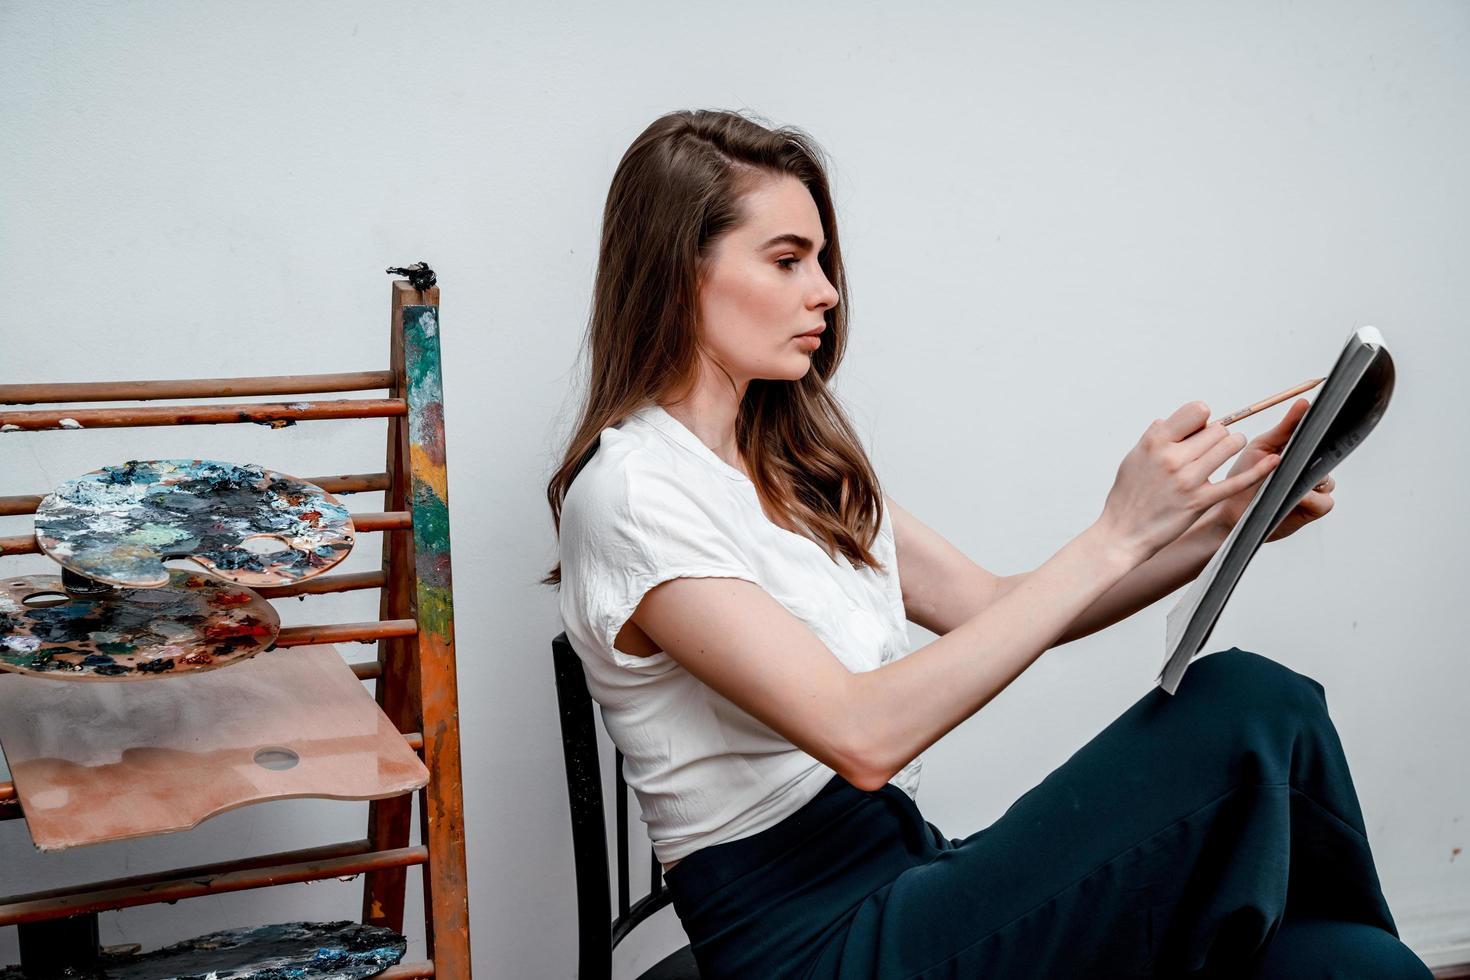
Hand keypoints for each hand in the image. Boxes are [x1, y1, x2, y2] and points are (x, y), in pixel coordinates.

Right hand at [1098, 400, 1281, 559]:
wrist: (1123, 533)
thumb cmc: (1127, 497)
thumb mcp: (1133, 458)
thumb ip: (1155, 437)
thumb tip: (1172, 421)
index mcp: (1155, 442)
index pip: (1196, 411)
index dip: (1201, 418)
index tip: (1198, 429)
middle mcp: (1172, 457)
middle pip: (1217, 428)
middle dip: (1218, 435)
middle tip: (1211, 448)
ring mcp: (1188, 479)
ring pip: (1230, 445)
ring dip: (1233, 446)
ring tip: (1225, 454)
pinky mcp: (1201, 500)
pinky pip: (1238, 480)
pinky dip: (1259, 469)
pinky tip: (1273, 461)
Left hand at [1201, 397, 1335, 541]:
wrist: (1231, 506)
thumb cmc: (1246, 474)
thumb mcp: (1263, 445)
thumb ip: (1285, 427)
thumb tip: (1304, 402)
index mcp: (1302, 450)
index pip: (1322, 437)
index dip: (1326, 428)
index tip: (1324, 417)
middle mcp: (1312, 468)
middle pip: (1329, 457)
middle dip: (1319, 452)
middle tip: (1305, 449)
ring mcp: (1314, 488)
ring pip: (1326, 479)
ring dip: (1309, 477)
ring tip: (1290, 475)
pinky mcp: (1313, 508)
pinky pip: (1324, 501)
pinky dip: (1311, 497)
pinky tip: (1295, 494)